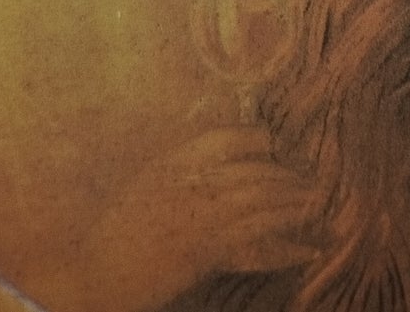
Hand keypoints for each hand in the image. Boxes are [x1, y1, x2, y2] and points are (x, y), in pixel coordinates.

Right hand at [55, 127, 319, 311]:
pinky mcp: (208, 249)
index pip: (230, 136)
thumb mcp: (144, 186)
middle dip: (288, 177)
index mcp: (174, 160)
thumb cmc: (113, 235)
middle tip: (309, 185)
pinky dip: (289, 247)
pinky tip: (310, 250)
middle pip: (256, 169)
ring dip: (296, 205)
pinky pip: (260, 243)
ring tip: (316, 207)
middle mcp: (192, 181)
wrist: (93, 273)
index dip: (260, 141)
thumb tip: (211, 164)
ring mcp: (202, 214)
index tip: (274, 148)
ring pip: (266, 201)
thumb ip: (178, 170)